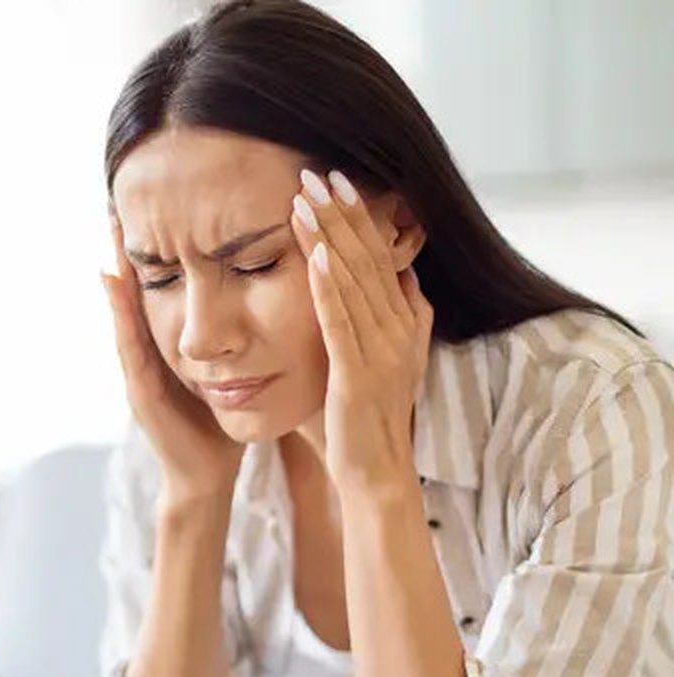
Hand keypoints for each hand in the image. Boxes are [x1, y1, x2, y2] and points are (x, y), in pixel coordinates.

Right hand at [100, 207, 245, 500]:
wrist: (207, 474)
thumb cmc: (221, 422)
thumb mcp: (229, 369)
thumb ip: (235, 337)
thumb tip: (260, 295)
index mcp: (174, 343)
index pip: (167, 284)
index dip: (161, 247)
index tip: (158, 201)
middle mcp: (151, 349)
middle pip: (138, 289)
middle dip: (130, 247)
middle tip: (120, 198)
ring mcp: (140, 367)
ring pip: (127, 307)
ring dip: (118, 267)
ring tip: (112, 225)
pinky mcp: (140, 387)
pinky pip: (129, 341)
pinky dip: (119, 310)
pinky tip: (114, 280)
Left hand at [291, 169, 432, 497]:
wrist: (376, 473)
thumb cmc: (364, 417)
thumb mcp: (376, 357)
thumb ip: (381, 318)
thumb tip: (390, 277)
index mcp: (403, 321)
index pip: (381, 256)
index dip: (360, 217)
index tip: (338, 180)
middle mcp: (399, 329)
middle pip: (368, 258)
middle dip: (342, 213)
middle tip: (317, 171)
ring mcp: (383, 351)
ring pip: (354, 281)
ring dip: (329, 237)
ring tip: (305, 199)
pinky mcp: (358, 373)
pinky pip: (341, 323)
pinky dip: (327, 288)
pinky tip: (313, 256)